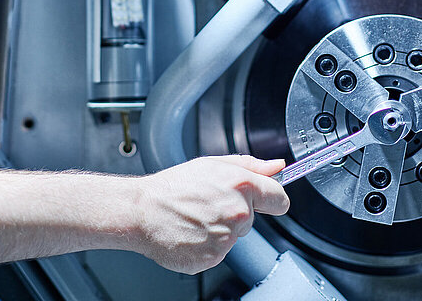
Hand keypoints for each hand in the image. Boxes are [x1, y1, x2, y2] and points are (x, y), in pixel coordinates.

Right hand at [133, 155, 289, 274]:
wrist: (141, 211)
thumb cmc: (172, 187)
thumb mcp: (211, 164)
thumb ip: (250, 165)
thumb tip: (277, 167)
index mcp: (241, 185)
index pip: (280, 198)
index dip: (271, 198)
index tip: (265, 200)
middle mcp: (238, 213)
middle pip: (253, 218)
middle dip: (236, 212)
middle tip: (209, 204)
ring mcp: (226, 239)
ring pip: (235, 236)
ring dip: (220, 229)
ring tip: (196, 218)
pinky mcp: (213, 258)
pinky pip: (219, 252)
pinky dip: (207, 245)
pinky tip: (191, 232)